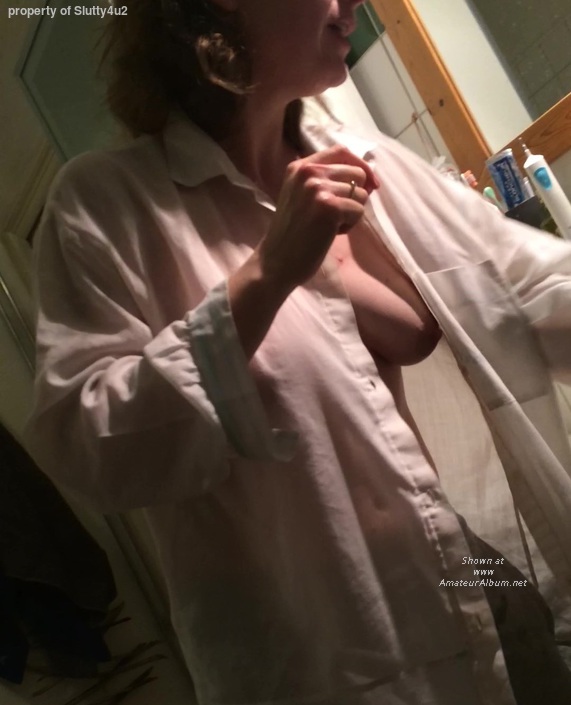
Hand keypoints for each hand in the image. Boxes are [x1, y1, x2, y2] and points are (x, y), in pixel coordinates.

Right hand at [256, 145, 379, 291]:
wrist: (276, 261)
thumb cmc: (292, 233)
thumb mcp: (301, 195)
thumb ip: (325, 180)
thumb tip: (368, 177)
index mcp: (299, 166)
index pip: (341, 151)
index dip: (360, 166)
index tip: (369, 183)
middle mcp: (308, 172)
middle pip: (356, 172)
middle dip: (355, 195)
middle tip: (336, 215)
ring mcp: (318, 188)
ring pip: (361, 194)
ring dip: (351, 213)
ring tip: (329, 225)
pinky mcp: (330, 207)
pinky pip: (358, 211)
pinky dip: (350, 225)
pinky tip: (330, 233)